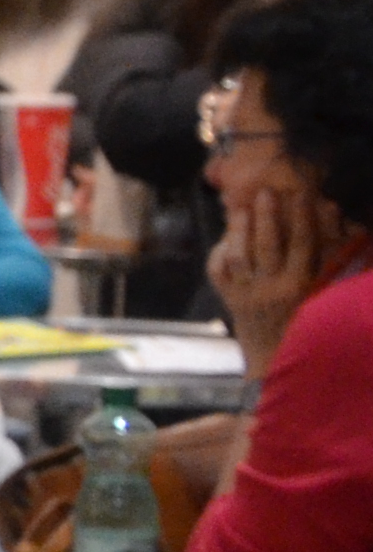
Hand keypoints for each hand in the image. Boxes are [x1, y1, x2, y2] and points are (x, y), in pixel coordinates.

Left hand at [213, 180, 351, 377]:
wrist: (276, 359)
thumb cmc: (306, 320)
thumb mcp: (322, 291)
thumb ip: (328, 258)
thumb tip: (334, 217)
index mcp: (301, 286)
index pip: (303, 245)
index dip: (304, 218)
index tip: (304, 194)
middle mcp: (271, 289)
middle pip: (267, 247)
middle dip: (266, 217)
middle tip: (265, 192)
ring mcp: (246, 294)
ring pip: (239, 256)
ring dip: (239, 230)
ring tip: (240, 207)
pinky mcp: (228, 299)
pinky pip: (217, 272)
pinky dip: (219, 252)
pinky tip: (225, 236)